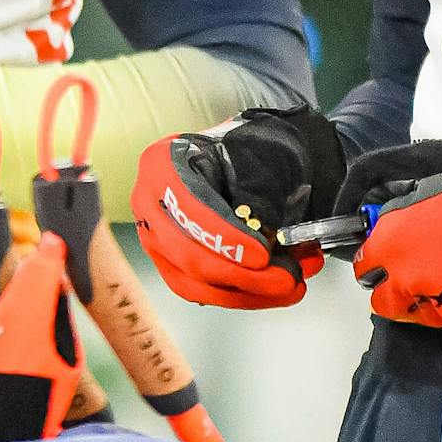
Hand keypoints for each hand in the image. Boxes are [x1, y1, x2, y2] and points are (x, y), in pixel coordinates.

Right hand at [131, 106, 346, 309]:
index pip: (188, 207)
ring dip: (248, 294)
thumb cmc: (250, 146)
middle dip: (243, 276)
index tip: (262, 255)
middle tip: (287, 280)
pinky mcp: (172, 264)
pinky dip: (243, 295)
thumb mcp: (258, 149)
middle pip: (189, 256)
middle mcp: (151, 204)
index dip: (224, 237)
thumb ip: (260, 187)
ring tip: (291, 289)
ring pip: (194, 284)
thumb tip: (272, 236)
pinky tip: (276, 289)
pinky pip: (203, 291)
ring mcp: (157, 238)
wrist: (249, 151)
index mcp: (162, 164)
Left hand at [349, 113, 441, 332]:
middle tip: (418, 270)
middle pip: (386, 301)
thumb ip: (395, 203)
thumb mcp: (427, 176)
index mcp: (392, 241)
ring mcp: (441, 304)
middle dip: (396, 287)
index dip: (376, 260)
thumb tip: (379, 213)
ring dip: (429, 298)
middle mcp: (409, 278)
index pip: (364, 266)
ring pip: (422, 314)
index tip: (388, 255)